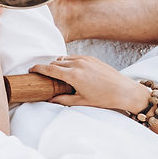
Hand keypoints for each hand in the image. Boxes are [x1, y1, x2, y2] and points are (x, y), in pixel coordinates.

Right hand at [28, 55, 151, 111]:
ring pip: (63, 58)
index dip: (37, 69)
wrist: (126, 91)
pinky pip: (73, 57)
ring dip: (57, 64)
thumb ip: (63, 100)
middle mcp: (78, 64)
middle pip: (54, 63)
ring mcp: (85, 59)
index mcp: (73, 76)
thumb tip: (49, 100)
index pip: (49, 69)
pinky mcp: (91, 58)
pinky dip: (68, 62)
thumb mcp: (82, 101)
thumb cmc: (105, 99)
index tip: (31, 70)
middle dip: (47, 68)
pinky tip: (71, 70)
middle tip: (44, 76)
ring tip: (58, 74)